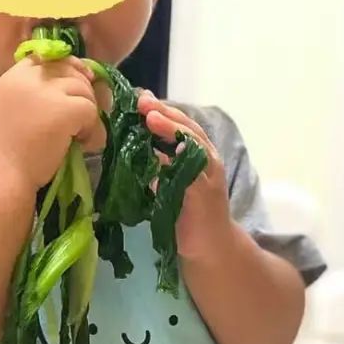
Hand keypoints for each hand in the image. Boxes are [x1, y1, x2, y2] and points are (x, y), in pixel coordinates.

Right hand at [0, 56, 105, 189]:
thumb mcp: (14, 109)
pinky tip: (79, 142)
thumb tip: (77, 79)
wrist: (2, 176)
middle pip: (69, 70)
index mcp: (13, 76)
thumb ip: (36, 92)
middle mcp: (28, 78)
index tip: (77, 83)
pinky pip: (90, 110)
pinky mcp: (64, 109)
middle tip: (80, 118)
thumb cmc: (9, 151)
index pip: (47, 57)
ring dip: (87, 112)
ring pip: (84, 89)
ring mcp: (46, 91)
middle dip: (82, 91)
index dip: (67, 67)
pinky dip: (91, 128)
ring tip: (76, 135)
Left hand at [138, 92, 233, 259]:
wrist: (211, 246)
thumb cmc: (187, 212)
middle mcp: (207, 160)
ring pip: (193, 146)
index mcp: (198, 154)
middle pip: (189, 129)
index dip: (163, 110)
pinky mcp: (204, 196)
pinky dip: (177, 163)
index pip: (182, 125)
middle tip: (143, 101)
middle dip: (166, 113)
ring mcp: (208, 177)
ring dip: (173, 130)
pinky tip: (161, 155)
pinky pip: (192, 175)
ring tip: (151, 118)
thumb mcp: (170, 180)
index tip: (141, 97)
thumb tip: (132, 140)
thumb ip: (158, 161)